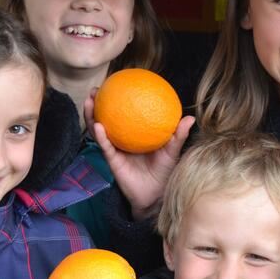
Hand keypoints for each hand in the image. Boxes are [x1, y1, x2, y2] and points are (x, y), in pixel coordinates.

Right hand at [84, 90, 195, 219]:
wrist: (157, 194)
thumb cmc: (165, 171)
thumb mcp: (172, 151)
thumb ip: (178, 135)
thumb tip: (190, 118)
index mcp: (134, 133)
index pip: (123, 113)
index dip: (116, 99)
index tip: (113, 83)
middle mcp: (122, 138)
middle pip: (105, 117)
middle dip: (97, 103)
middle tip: (94, 89)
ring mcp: (115, 148)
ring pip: (99, 129)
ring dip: (91, 115)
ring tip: (89, 101)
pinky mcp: (112, 160)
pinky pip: (104, 146)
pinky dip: (100, 136)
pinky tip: (98, 126)